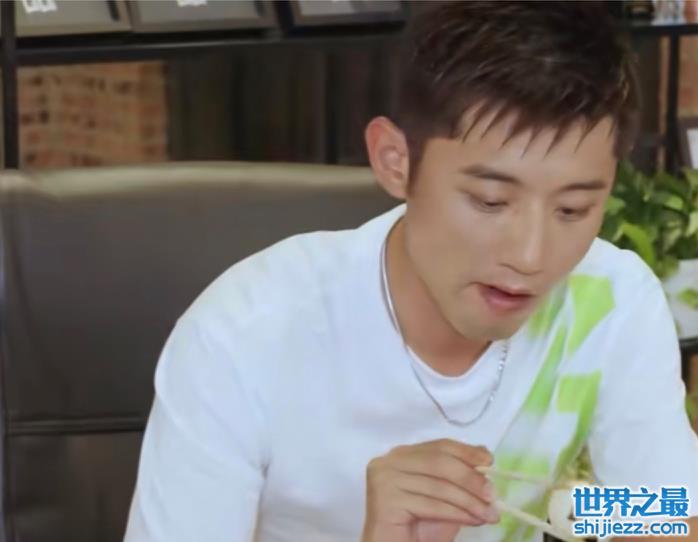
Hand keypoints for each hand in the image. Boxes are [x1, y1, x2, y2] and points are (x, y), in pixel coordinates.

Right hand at [360, 439, 499, 541]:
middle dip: (470, 478)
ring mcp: (384, 480)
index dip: (466, 452)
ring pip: (438, 486)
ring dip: (469, 501)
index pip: (439, 446)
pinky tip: (473, 520)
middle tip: (493, 495)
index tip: (489, 462)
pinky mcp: (385, 501)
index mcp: (402, 455)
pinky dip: (457, 513)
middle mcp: (389, 462)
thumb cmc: (419, 526)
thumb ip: (457, 477)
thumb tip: (484, 454)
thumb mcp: (445, 496)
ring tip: (489, 514)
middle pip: (439, 462)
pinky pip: (430, 504)